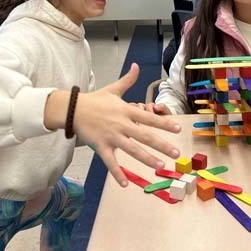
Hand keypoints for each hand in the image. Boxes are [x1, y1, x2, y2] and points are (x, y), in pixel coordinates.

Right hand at [73, 63, 180, 185]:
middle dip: (162, 145)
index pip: (149, 118)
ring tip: (160, 166)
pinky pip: (111, 162)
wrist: (72, 109)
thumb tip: (137, 65)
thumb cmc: (95, 100)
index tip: (178, 129)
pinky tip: (126, 184)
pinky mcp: (101, 147)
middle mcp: (122, 124)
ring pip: (132, 150)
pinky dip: (118, 174)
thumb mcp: (113, 89)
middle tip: (176, 153)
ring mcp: (111, 137)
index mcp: (126, 111)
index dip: (164, 123)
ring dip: (146, 159)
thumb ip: (128, 80)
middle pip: (145, 136)